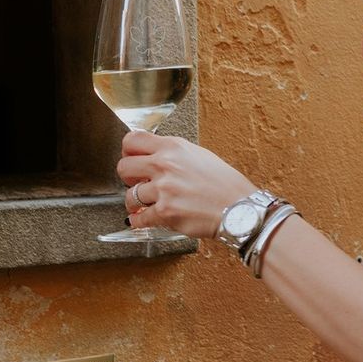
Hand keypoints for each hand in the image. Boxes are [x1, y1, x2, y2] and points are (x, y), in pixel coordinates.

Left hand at [117, 133, 254, 237]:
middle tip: (136, 182)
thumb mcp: (201, 155)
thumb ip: (174, 154)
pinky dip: (139, 221)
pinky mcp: (165, 213)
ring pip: (129, 196)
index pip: (132, 140)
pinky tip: (144, 219)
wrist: (239, 209)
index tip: (130, 158)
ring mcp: (163, 190)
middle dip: (127, 177)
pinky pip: (139, 218)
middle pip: (123, 167)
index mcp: (173, 147)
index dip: (128, 152)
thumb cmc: (226, 185)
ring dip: (135, 202)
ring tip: (144, 204)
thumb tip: (155, 157)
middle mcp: (165, 165)